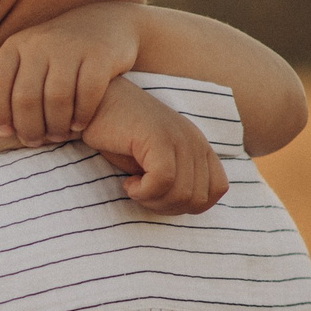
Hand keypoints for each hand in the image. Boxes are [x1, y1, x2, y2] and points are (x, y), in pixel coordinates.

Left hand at [0, 1, 143, 145]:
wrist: (105, 24)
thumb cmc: (52, 48)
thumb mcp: (18, 53)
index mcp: (14, 45)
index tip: (3, 133)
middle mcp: (39, 43)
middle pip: (26, 96)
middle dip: (28, 126)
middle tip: (33, 142)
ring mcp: (70, 48)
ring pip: (56, 98)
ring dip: (56, 124)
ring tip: (56, 137)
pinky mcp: (99, 55)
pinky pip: (87, 92)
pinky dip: (82, 114)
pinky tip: (78, 125)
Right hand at [81, 79, 229, 214]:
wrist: (93, 103)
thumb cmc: (118, 136)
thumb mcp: (153, 161)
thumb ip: (174, 179)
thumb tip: (181, 205)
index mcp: (198, 146)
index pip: (216, 190)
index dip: (187, 205)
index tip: (158, 197)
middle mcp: (194, 141)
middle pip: (198, 199)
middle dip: (165, 208)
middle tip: (141, 194)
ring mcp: (179, 138)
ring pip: (181, 194)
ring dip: (152, 201)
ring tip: (133, 188)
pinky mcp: (158, 138)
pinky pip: (162, 181)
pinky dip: (142, 192)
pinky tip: (127, 183)